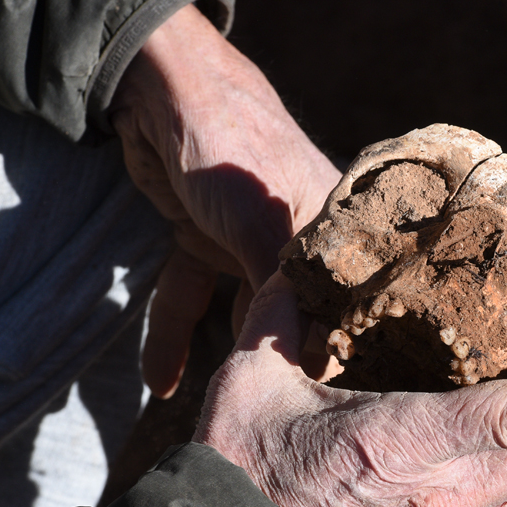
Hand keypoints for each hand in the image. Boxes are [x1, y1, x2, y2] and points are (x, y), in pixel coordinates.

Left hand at [110, 4, 341, 397]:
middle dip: (283, 365)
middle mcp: (298, 240)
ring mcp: (248, 240)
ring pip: (242, 311)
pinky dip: (173, 334)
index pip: (347, 304)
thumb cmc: (231, 149)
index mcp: (333, 233)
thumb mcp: (264, 228)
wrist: (158, 89)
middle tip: (279, 417)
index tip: (335, 403)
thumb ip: (286, 293)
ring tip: (225, 408)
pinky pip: (193, 295)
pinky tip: (162, 382)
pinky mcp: (203, 239)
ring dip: (226, 355)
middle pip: (296, 315)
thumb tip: (314, 363)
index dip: (340, 351)